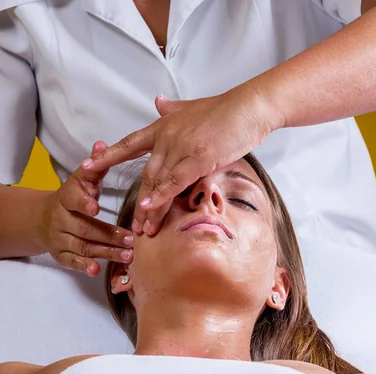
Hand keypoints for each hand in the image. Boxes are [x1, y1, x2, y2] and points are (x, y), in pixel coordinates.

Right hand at [37, 142, 133, 275]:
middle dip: (109, 235)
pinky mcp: (60, 255)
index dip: (84, 204)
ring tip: (127, 256)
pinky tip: (97, 270)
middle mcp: (60, 219)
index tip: (96, 209)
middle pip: (85, 228)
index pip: (73, 200)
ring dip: (105, 252)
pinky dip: (84, 266)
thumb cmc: (73, 197)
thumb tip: (102, 144)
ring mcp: (59, 238)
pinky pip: (71, 262)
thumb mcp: (81, 179)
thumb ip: (94, 166)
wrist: (44, 218)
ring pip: (83, 247)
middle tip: (131, 240)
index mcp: (66, 197)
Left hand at [83, 85, 278, 234]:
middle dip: (138, 202)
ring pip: (158, 182)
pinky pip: (175, 181)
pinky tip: (150, 208)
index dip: (107, 156)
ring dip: (151, 209)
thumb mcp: (193, 107)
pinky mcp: (198, 157)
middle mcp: (167, 137)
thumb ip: (173, 108)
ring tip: (145, 230)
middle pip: (145, 175)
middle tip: (134, 224)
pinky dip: (161, 195)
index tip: (86, 166)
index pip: (129, 144)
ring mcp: (181, 147)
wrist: (249, 108)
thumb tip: (158, 101)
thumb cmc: (226, 111)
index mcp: (163, 127)